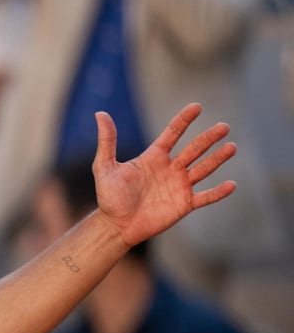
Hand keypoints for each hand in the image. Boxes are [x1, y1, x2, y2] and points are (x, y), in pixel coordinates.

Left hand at [92, 103, 236, 246]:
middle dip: (209, 138)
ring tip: (232, 147)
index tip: (196, 107)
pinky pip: (205, 197)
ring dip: (217, 159)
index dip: (184, 120)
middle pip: (194, 149)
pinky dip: (218, 192)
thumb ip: (107, 141)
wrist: (115, 225)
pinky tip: (232, 185)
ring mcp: (179, 186)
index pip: (173, 133)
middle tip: (224, 127)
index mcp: (154, 157)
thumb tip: (100, 114)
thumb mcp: (105, 167)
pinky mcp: (184, 204)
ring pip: (203, 169)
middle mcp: (170, 168)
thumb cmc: (109, 197)